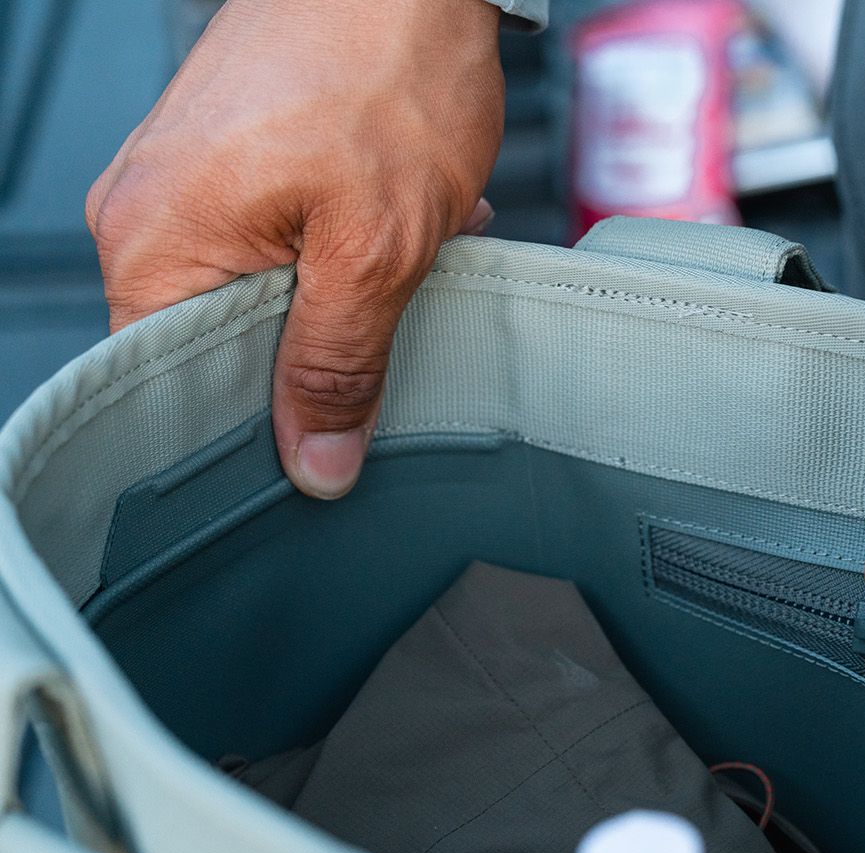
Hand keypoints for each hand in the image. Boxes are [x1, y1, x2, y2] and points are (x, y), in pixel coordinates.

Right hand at [86, 0, 504, 498]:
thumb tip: (316, 460)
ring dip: (351, 298)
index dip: (254, 429)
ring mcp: (188, 184)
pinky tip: (407, 230)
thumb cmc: (384, 71)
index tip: (325, 445)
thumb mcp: (378, 248)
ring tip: (406, 255)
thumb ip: (339, 362)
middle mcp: (149, 213)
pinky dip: (353, 253)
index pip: (174, 389)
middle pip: (223, 349)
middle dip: (320, 353)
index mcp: (155, 243)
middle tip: (390, 325)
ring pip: (268, 299)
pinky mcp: (235, 163)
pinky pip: (286, 247)